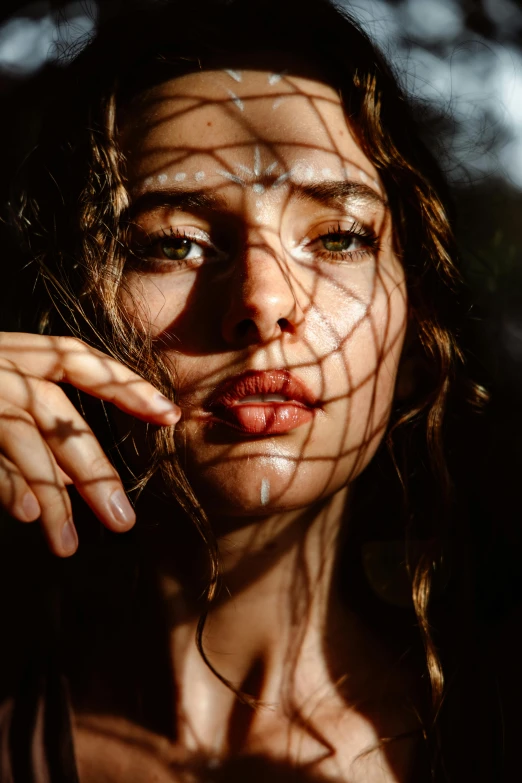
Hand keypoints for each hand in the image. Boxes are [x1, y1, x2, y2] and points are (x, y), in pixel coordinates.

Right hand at [0, 333, 179, 556]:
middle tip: (123, 520)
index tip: (168, 413)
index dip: (122, 382)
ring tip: (72, 544)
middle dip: (91, 465)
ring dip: (52, 488)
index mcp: (6, 354)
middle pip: (54, 409)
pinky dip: (7, 478)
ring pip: (22, 431)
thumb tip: (52, 500)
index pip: (74, 358)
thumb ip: (18, 444)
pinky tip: (31, 514)